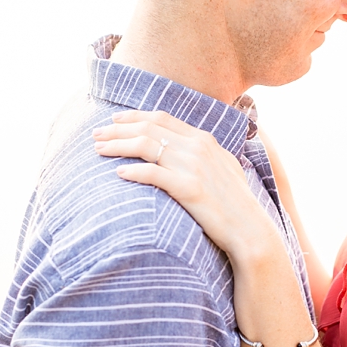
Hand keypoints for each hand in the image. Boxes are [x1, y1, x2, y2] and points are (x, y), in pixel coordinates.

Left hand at [92, 109, 282, 260]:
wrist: (250, 229)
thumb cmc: (235, 203)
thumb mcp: (223, 168)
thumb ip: (205, 154)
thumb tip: (184, 149)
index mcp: (205, 139)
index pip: (162, 118)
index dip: (135, 117)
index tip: (115, 121)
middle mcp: (199, 147)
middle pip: (149, 128)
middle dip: (118, 129)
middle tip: (96, 134)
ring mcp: (194, 166)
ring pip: (147, 145)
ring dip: (118, 145)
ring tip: (98, 150)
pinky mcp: (189, 188)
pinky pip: (153, 173)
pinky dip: (134, 171)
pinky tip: (119, 173)